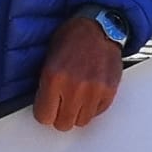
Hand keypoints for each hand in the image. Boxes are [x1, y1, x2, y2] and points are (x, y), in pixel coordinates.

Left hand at [33, 15, 121, 131]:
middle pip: (63, 124)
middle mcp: (74, 87)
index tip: (46, 108)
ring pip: (81, 121)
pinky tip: (89, 92)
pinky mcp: (109, 92)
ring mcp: (93, 91)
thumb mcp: (48, 57)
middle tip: (61, 103)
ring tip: (76, 96)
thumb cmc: (73, 38)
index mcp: (54, 77)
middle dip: (60, 115)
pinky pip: (97, 113)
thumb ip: (45, 84)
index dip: (44, 113)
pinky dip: (92, 106)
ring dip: (77, 112)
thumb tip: (42, 104)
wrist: (99, 27)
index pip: (44, 116)